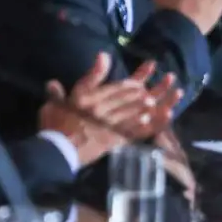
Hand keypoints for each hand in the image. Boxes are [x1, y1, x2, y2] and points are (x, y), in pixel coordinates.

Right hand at [39, 53, 181, 164]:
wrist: (58, 153)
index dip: (134, 77)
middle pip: (131, 97)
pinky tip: (159, 119)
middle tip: (166, 81)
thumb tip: (56, 80)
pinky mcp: (116, 139)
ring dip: (153, 103)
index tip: (149, 68)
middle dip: (148, 88)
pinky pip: (136, 130)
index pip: (117, 85)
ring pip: (137, 111)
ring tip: (167, 97)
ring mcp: (112, 125)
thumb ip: (58, 90)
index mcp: (90, 99)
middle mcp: (104, 109)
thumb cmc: (54, 127)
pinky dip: (149, 124)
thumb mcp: (54, 103)